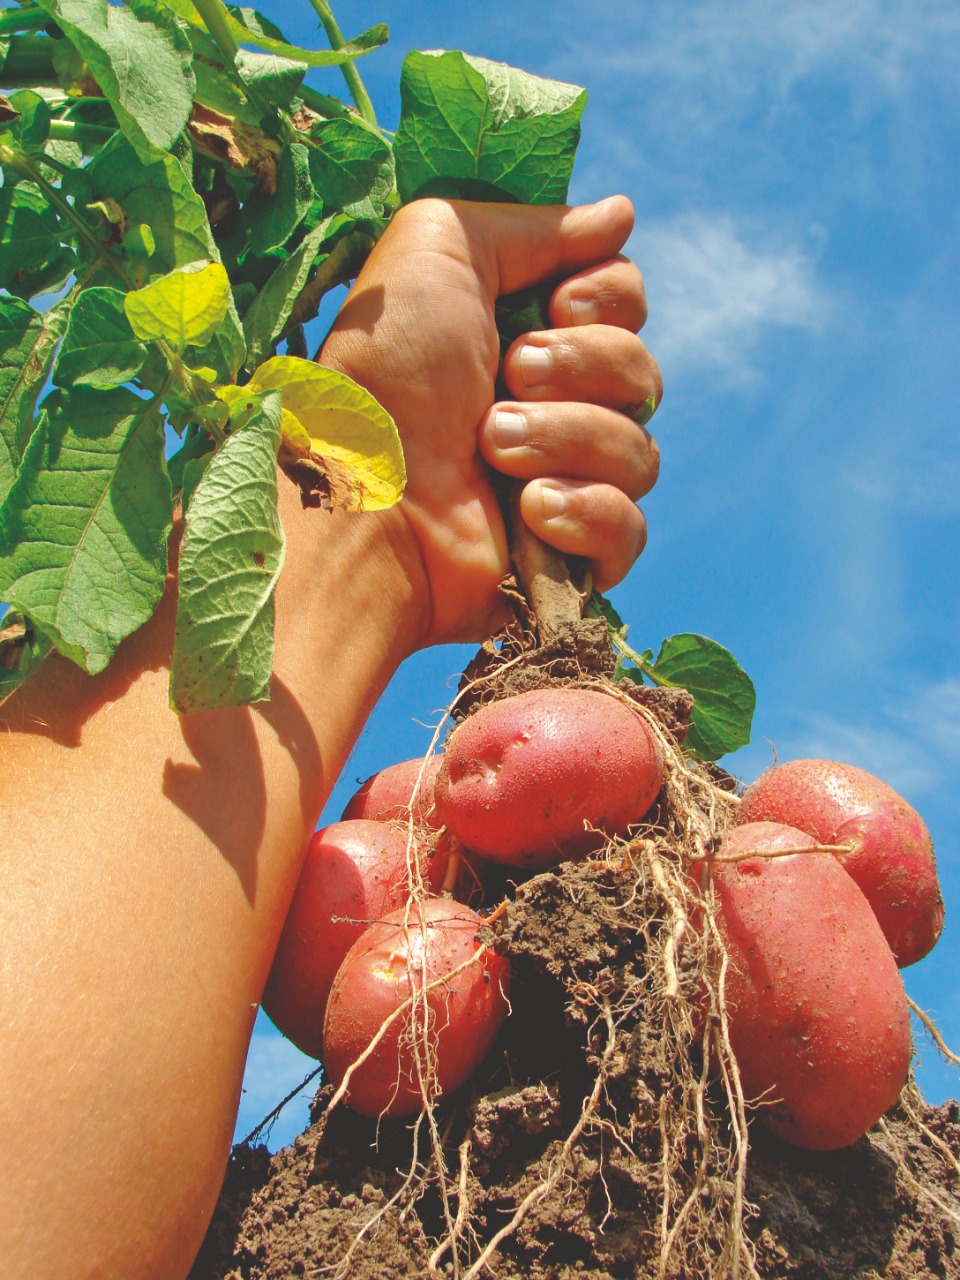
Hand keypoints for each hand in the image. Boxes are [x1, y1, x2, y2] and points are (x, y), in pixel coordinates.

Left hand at [320, 195, 660, 646]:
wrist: (365, 496)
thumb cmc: (387, 373)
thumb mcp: (439, 249)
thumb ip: (531, 224)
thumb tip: (620, 215)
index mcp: (521, 334)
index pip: (624, 304)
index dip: (607, 300)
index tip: (558, 305)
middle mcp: (546, 406)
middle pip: (641, 371)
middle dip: (579, 367)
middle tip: (508, 378)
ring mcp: (560, 483)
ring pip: (639, 450)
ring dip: (566, 437)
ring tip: (490, 449)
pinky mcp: (566, 556)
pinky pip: (630, 527)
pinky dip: (586, 512)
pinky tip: (529, 511)